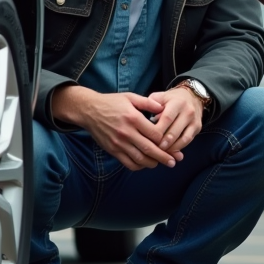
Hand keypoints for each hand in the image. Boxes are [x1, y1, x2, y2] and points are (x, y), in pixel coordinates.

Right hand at [51, 86, 176, 169]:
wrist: (89, 110)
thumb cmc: (111, 102)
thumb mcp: (130, 97)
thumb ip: (148, 103)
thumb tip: (163, 108)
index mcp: (133, 118)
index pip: (154, 134)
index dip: (165, 139)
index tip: (172, 142)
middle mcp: (126, 132)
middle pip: (149, 149)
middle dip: (164, 157)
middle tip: (174, 161)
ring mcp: (118, 143)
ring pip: (139, 159)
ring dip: (152, 163)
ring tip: (162, 163)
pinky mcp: (112, 150)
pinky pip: (128, 163)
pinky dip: (138, 166)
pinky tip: (145, 163)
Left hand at [146, 86, 203, 155]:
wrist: (192, 96)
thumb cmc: (171, 99)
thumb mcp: (160, 97)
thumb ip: (151, 105)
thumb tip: (144, 120)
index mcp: (177, 103)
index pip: (167, 118)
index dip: (158, 130)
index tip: (148, 138)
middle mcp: (187, 111)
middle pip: (175, 131)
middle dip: (164, 142)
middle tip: (154, 150)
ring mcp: (194, 120)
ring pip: (183, 138)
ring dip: (172, 148)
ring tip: (161, 153)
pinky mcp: (198, 128)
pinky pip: (188, 141)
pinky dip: (179, 148)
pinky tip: (170, 152)